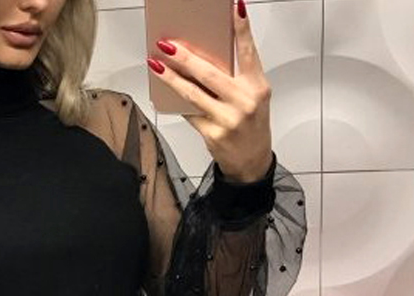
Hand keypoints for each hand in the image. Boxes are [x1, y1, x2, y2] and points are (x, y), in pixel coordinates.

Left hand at [149, 0, 272, 182]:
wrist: (252, 162)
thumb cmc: (251, 125)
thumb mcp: (253, 97)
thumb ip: (236, 77)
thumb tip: (205, 57)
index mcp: (257, 86)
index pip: (248, 52)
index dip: (241, 29)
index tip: (233, 8)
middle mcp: (244, 101)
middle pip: (210, 74)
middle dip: (185, 57)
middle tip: (168, 44)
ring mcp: (227, 119)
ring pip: (193, 93)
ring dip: (172, 78)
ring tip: (157, 64)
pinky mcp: (212, 135)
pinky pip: (190, 113)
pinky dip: (178, 102)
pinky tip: (165, 92)